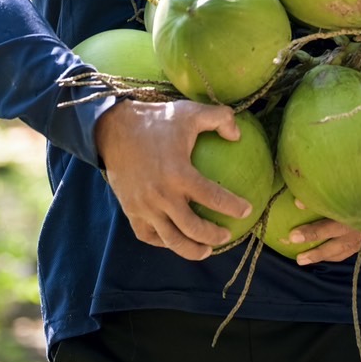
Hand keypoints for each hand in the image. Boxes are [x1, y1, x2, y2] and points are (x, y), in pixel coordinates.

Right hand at [93, 99, 252, 260]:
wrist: (113, 129)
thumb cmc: (156, 120)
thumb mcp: (190, 112)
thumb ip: (220, 119)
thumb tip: (239, 136)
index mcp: (178, 174)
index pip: (213, 197)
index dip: (233, 207)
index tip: (247, 210)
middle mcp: (161, 195)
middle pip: (193, 228)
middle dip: (214, 236)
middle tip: (227, 235)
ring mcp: (144, 207)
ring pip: (171, 240)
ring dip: (192, 250)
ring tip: (206, 250)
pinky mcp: (131, 211)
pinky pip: (149, 235)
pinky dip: (164, 242)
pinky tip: (176, 239)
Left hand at [292, 149, 360, 264]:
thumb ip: (355, 157)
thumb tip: (324, 146)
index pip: (341, 205)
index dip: (319, 204)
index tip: (297, 203)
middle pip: (339, 230)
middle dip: (314, 234)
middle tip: (292, 237)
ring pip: (345, 246)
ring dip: (322, 253)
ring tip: (301, 259)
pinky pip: (353, 249)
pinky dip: (337, 255)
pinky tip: (322, 258)